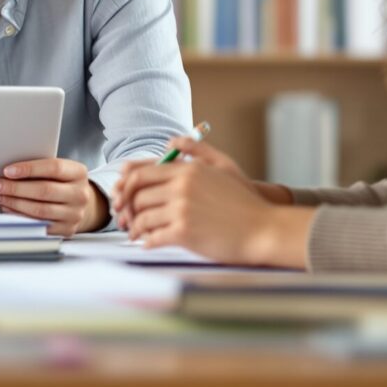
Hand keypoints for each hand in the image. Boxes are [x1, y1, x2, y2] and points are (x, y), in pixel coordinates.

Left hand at [0, 158, 104, 235]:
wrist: (79, 204)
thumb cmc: (61, 183)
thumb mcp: (57, 171)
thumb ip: (39, 169)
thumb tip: (7, 172)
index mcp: (78, 173)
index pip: (53, 168)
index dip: (29, 169)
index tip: (7, 171)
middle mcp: (80, 194)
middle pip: (44, 190)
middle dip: (15, 188)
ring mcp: (74, 214)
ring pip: (40, 210)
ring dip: (13, 203)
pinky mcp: (66, 230)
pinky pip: (39, 225)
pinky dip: (20, 217)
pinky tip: (7, 209)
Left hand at [113, 136, 311, 267]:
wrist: (263, 229)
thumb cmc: (243, 201)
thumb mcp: (223, 166)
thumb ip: (196, 151)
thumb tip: (170, 142)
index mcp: (187, 170)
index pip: (140, 174)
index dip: (125, 187)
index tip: (123, 197)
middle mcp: (181, 187)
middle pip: (136, 196)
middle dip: (126, 209)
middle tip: (126, 219)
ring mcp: (182, 210)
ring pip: (142, 218)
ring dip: (135, 228)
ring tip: (136, 234)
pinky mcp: (184, 233)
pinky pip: (153, 237)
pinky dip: (147, 242)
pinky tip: (148, 244)